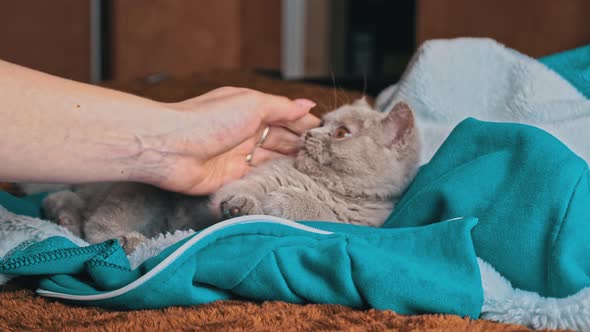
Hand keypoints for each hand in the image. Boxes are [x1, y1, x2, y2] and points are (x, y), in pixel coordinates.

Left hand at [137, 87, 319, 194]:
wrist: (171, 148)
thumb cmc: (208, 119)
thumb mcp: (252, 104)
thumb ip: (282, 108)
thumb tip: (308, 104)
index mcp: (252, 109)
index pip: (287, 116)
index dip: (306, 124)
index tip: (327, 135)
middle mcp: (247, 131)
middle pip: (282, 138)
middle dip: (303, 145)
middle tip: (327, 156)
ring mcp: (240, 155)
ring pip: (273, 158)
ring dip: (292, 162)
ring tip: (318, 170)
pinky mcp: (233, 177)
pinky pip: (259, 177)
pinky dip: (276, 178)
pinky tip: (295, 182)